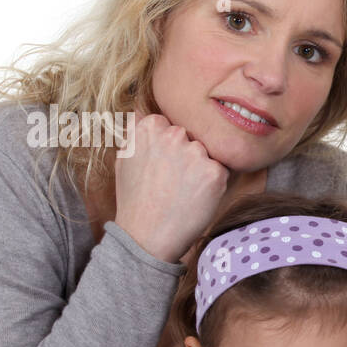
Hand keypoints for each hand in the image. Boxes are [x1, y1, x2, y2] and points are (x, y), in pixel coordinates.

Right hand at [113, 111, 229, 262]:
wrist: (147, 236)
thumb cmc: (136, 200)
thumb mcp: (125, 159)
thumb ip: (136, 131)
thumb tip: (141, 109)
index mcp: (150, 126)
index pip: (171, 126)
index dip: (169, 149)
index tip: (162, 167)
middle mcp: (174, 135)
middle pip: (193, 139)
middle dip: (187, 156)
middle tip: (173, 182)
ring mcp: (196, 153)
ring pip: (207, 155)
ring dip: (201, 170)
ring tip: (183, 192)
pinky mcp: (214, 172)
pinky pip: (221, 171)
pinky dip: (213, 185)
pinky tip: (195, 198)